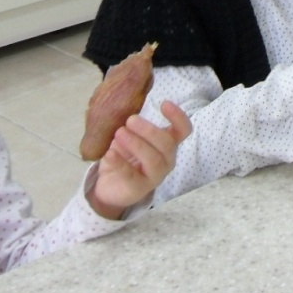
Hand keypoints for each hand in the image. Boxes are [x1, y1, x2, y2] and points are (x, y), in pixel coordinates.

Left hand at [87, 101, 191, 217]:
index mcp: (167, 144)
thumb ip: (132, 125)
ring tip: (119, 133)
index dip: (178, 117)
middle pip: (167, 144)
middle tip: (130, 120)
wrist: (110, 186)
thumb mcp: (129, 137)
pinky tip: (109, 154)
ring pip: (154, 159)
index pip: (183, 130)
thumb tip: (124, 104)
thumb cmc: (124, 156)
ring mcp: (155, 176)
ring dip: (136, 144)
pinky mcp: (139, 188)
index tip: (164, 104)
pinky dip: (120, 162)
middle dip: (149, 130)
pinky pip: (132, 175)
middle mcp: (166, 160)